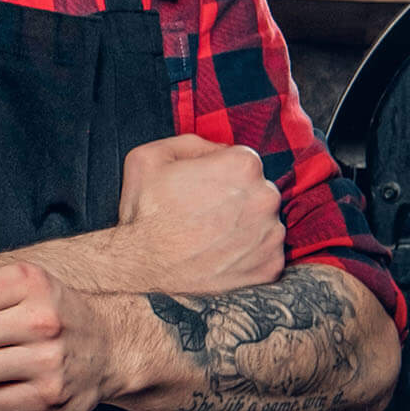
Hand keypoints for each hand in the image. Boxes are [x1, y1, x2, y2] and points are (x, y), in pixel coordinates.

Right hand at [113, 134, 284, 292]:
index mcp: (243, 165)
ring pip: (264, 223)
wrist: (139, 267)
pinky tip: (220, 256)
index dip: (220, 174)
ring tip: (210, 238)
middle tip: (204, 215)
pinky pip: (267, 255)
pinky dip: (249, 257)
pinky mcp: (270, 267)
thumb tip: (218, 150)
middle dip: (236, 200)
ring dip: (244, 228)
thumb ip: (192, 143)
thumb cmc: (144, 213)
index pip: (243, 161)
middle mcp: (266, 198)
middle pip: (258, 191)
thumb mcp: (150, 156)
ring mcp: (271, 236)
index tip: (201, 190)